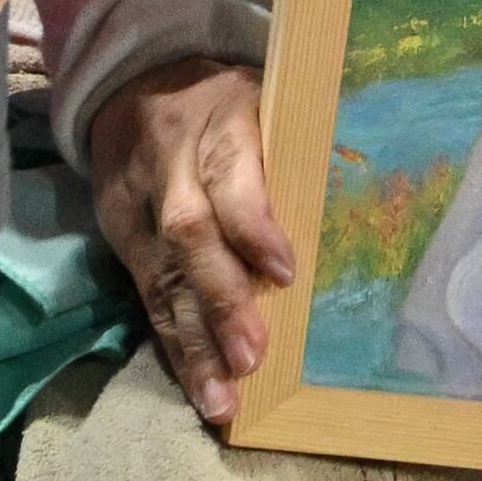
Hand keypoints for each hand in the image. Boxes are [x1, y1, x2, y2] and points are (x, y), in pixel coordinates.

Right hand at [92, 60, 288, 423]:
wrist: (133, 81)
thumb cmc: (227, 100)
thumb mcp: (266, 97)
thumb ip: (296, 148)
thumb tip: (362, 205)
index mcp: (218, 118)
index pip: (230, 173)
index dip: (252, 224)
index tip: (283, 274)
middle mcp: (170, 164)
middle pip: (189, 234)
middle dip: (221, 300)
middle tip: (252, 358)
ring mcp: (137, 203)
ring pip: (161, 276)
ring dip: (193, 343)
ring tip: (222, 400)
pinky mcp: (119, 236)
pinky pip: (146, 296)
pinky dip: (173, 346)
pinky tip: (199, 388)